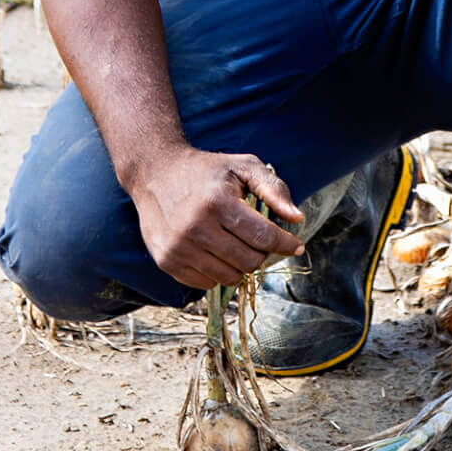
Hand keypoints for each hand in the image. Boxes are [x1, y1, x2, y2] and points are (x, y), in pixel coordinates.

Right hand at [129, 147, 303, 290]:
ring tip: (237, 245)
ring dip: (240, 265)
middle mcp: (196, 227)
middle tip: (258, 240)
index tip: (296, 246)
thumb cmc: (206, 170)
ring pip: (229, 277)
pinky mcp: (166, 260)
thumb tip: (297, 219)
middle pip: (248, 261)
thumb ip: (273, 189)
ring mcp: (178, 247)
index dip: (285, 244)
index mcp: (218, 202)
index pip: (262, 237)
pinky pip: (205, 284)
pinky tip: (216, 252)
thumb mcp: (243, 166)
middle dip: (262, 253)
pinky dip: (218, 273)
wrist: (155, 172)